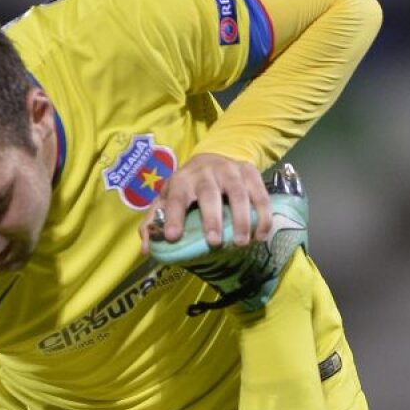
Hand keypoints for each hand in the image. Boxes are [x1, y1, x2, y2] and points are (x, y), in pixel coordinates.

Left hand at [141, 154, 270, 252]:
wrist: (212, 159)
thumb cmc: (187, 189)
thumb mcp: (167, 201)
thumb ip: (154, 224)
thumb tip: (147, 250)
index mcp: (182, 180)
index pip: (176, 197)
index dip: (174, 216)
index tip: (173, 237)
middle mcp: (206, 172)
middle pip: (209, 194)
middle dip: (211, 218)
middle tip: (214, 242)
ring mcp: (230, 170)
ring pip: (238, 193)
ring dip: (241, 218)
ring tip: (241, 243)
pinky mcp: (250, 172)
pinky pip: (260, 194)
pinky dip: (263, 215)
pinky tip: (261, 236)